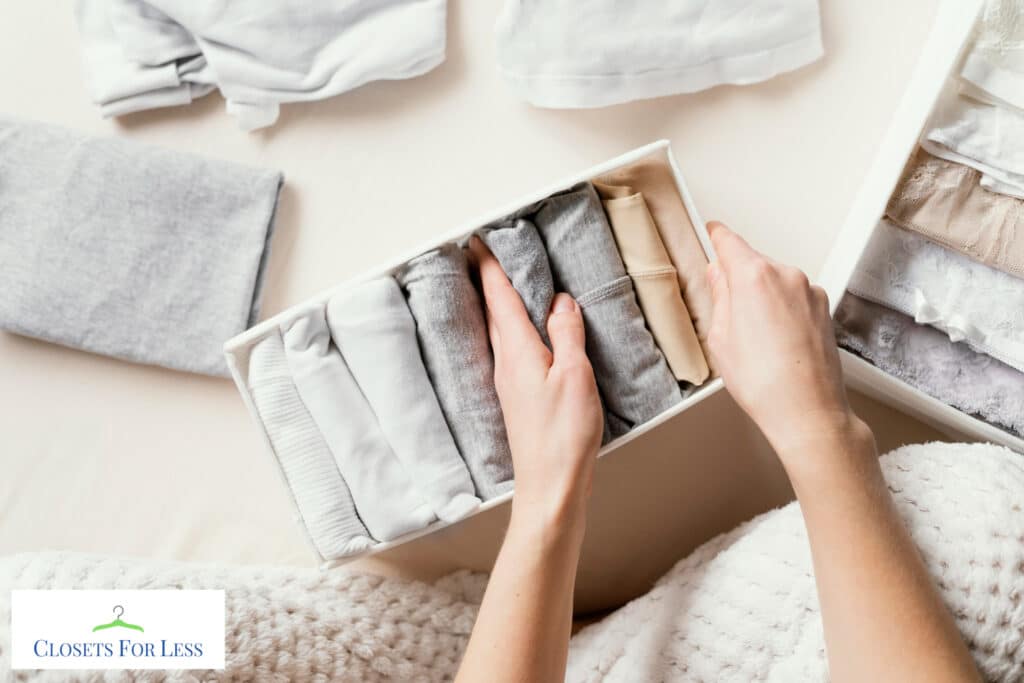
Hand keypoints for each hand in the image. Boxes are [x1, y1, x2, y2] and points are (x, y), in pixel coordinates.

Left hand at [468, 237, 603, 540]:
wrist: (549, 485)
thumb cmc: (563, 435)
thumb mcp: (575, 375)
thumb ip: (567, 334)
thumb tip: (560, 302)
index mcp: (517, 351)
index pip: (499, 297)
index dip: (490, 267)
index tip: (479, 241)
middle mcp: (505, 363)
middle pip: (493, 311)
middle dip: (489, 280)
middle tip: (486, 254)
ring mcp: (509, 382)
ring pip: (499, 331)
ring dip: (499, 304)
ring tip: (503, 284)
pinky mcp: (517, 398)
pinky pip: (510, 350)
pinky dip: (512, 330)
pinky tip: (523, 334)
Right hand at [704, 222, 870, 476]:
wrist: (808, 412)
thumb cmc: (765, 383)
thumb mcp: (720, 338)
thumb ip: (719, 296)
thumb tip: (719, 276)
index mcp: (754, 277)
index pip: (729, 242)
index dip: (716, 237)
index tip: (712, 232)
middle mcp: (787, 276)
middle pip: (753, 264)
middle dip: (738, 281)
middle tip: (727, 318)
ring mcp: (810, 291)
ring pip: (774, 282)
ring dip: (761, 299)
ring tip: (754, 341)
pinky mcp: (823, 309)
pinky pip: (793, 298)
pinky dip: (781, 312)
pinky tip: (774, 344)